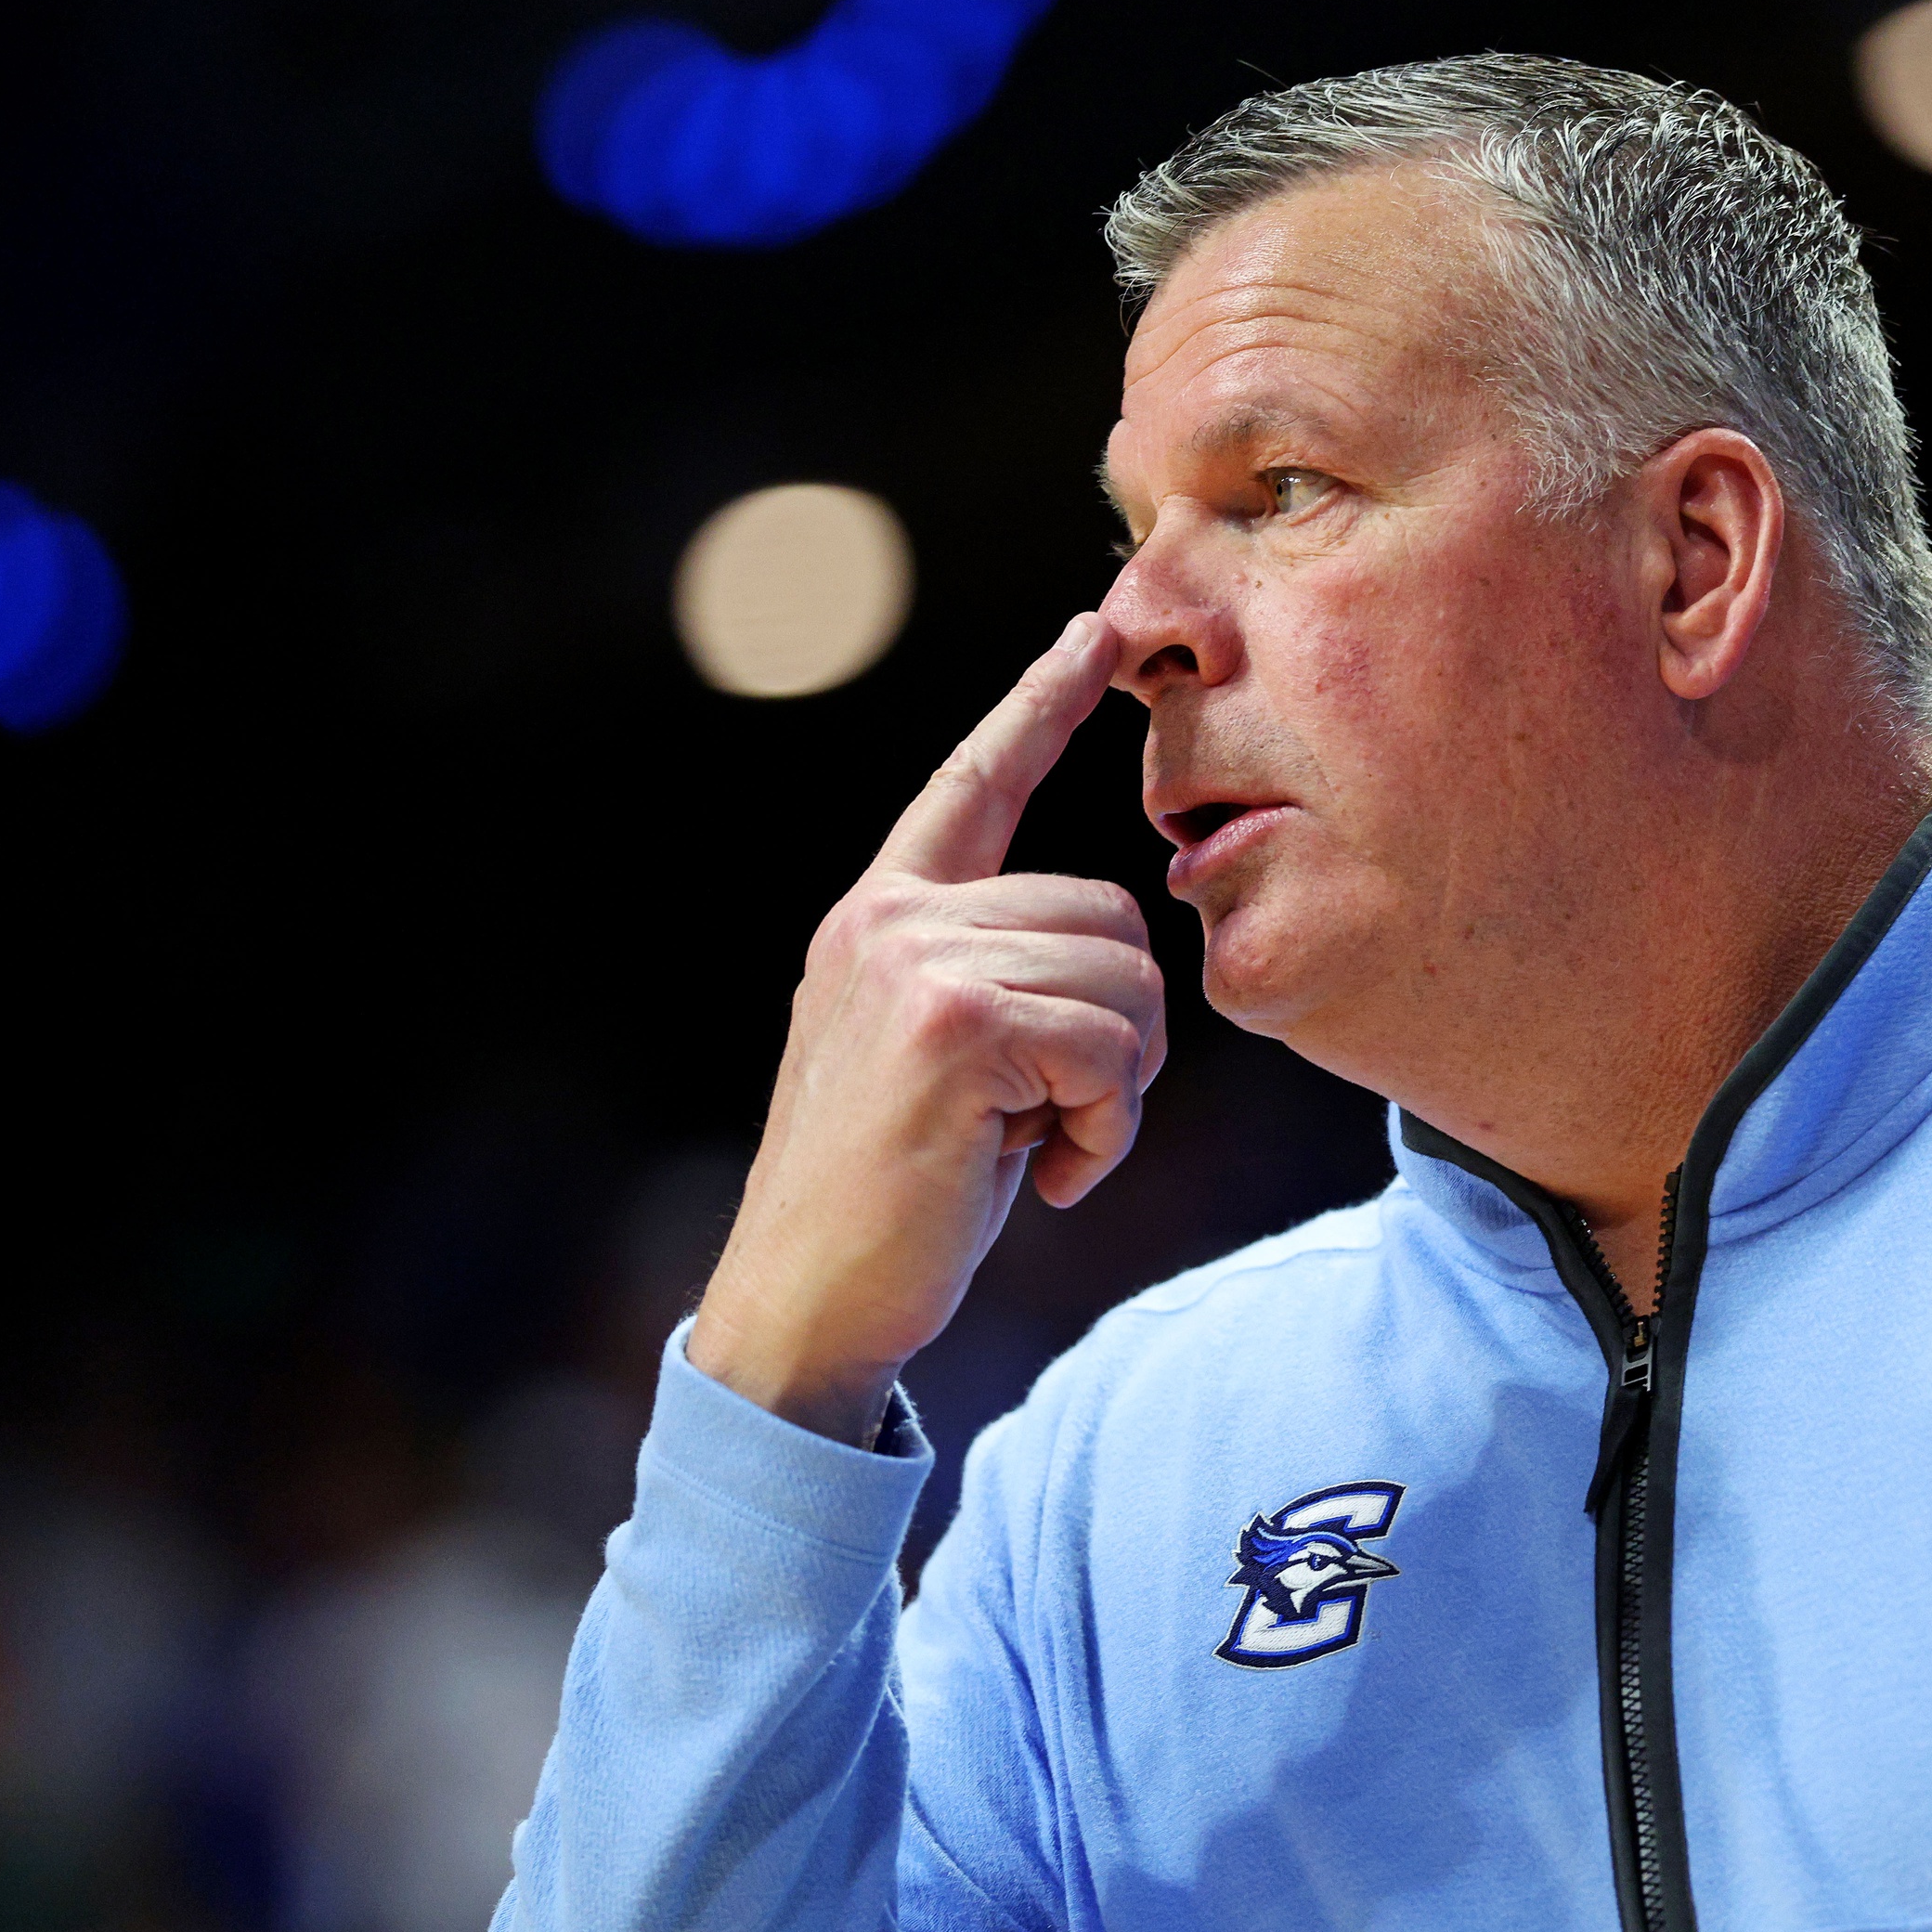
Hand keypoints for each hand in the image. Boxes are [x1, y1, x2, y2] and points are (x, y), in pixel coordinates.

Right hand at [689, 614, 1157, 1441]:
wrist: (805, 1304)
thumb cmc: (889, 1201)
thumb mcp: (937, 1065)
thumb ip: (996, 983)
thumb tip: (1112, 959)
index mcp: (882, 915)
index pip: (974, 781)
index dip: (1041, 701)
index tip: (1097, 627)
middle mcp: (890, 917)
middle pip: (1110, 916)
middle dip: (1121, 1035)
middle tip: (1056, 1122)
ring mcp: (917, 963)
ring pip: (1125, 985)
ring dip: (1118, 1092)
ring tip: (1039, 1149)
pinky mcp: (955, 1025)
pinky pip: (1113, 1050)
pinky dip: (1108, 1131)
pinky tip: (1043, 1178)